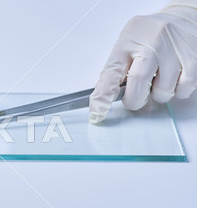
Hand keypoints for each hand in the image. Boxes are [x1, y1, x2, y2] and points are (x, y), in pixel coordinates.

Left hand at [89, 0, 196, 123]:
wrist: (181, 18)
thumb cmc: (149, 36)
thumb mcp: (127, 44)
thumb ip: (117, 69)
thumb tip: (105, 97)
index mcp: (127, 43)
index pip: (110, 73)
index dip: (103, 96)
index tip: (97, 111)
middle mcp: (150, 45)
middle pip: (138, 84)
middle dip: (134, 100)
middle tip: (134, 98)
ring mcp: (172, 51)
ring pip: (162, 91)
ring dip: (158, 94)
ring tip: (158, 80)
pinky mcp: (192, 59)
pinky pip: (183, 89)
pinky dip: (177, 92)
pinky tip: (174, 79)